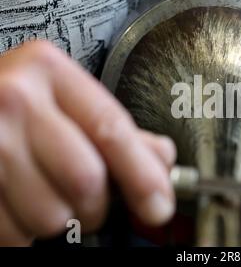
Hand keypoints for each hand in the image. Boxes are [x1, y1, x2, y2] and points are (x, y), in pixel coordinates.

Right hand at [0, 41, 175, 245]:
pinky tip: (20, 204)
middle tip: (90, 201)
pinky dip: (26, 233)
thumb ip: (114, 128)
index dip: (143, 176)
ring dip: (61, 220)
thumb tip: (162, 159)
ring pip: (52, 215)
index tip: (159, 205)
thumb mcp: (62, 98)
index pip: (111, 130)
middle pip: (86, 179)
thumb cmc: (14, 106)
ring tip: (46, 195)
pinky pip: (16, 234)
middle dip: (98, 206)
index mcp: (49, 71)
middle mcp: (15, 99)